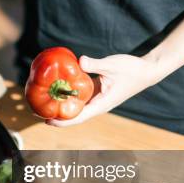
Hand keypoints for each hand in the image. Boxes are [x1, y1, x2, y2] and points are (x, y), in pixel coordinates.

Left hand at [47, 54, 162, 126]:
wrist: (148, 69)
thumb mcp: (112, 65)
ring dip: (61, 106)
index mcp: (101, 104)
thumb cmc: (132, 69)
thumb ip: (95, 64)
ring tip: (42, 103)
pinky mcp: (97, 91)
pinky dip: (68, 95)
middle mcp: (98, 105)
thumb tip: (80, 61)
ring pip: (76, 107)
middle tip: (36, 111)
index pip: (78, 117)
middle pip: (74, 115)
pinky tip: (57, 90)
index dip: (62, 121)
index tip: (47, 121)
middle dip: (56, 115)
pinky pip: (80, 97)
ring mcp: (97, 99)